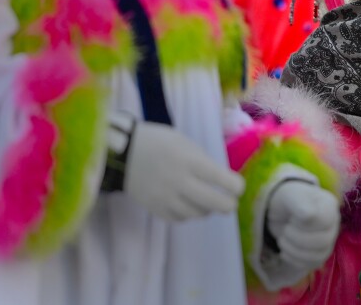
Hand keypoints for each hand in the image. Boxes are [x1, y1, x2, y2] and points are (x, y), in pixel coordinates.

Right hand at [124, 122, 244, 220]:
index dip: (237, 187)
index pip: (223, 180)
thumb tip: (223, 180)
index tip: (238, 187)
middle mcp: (181, 182)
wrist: (123, 154)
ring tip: (208, 201)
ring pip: (198, 214)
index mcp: (191, 162)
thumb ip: (204, 162)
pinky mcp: (156, 209)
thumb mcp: (186, 143)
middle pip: (215, 203)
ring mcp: (167, 198)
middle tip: (230, 202)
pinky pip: (181, 219)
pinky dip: (189, 214)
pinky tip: (189, 205)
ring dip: (208, 209)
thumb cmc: (159, 143)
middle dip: (229, 205)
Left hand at [266, 180, 339, 269]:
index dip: (304, 224)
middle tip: (285, 229)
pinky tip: (284, 251)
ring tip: (282, 240)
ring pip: (318, 255)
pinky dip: (294, 260)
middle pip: (322, 241)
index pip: (324, 221)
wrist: (280, 212)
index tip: (292, 217)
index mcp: (329, 206)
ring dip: (294, 250)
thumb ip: (300, 203)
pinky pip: (312, 264)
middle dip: (297, 238)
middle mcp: (333, 224)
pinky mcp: (319, 254)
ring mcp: (328, 240)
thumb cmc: (287, 200)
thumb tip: (310, 215)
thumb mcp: (290, 195)